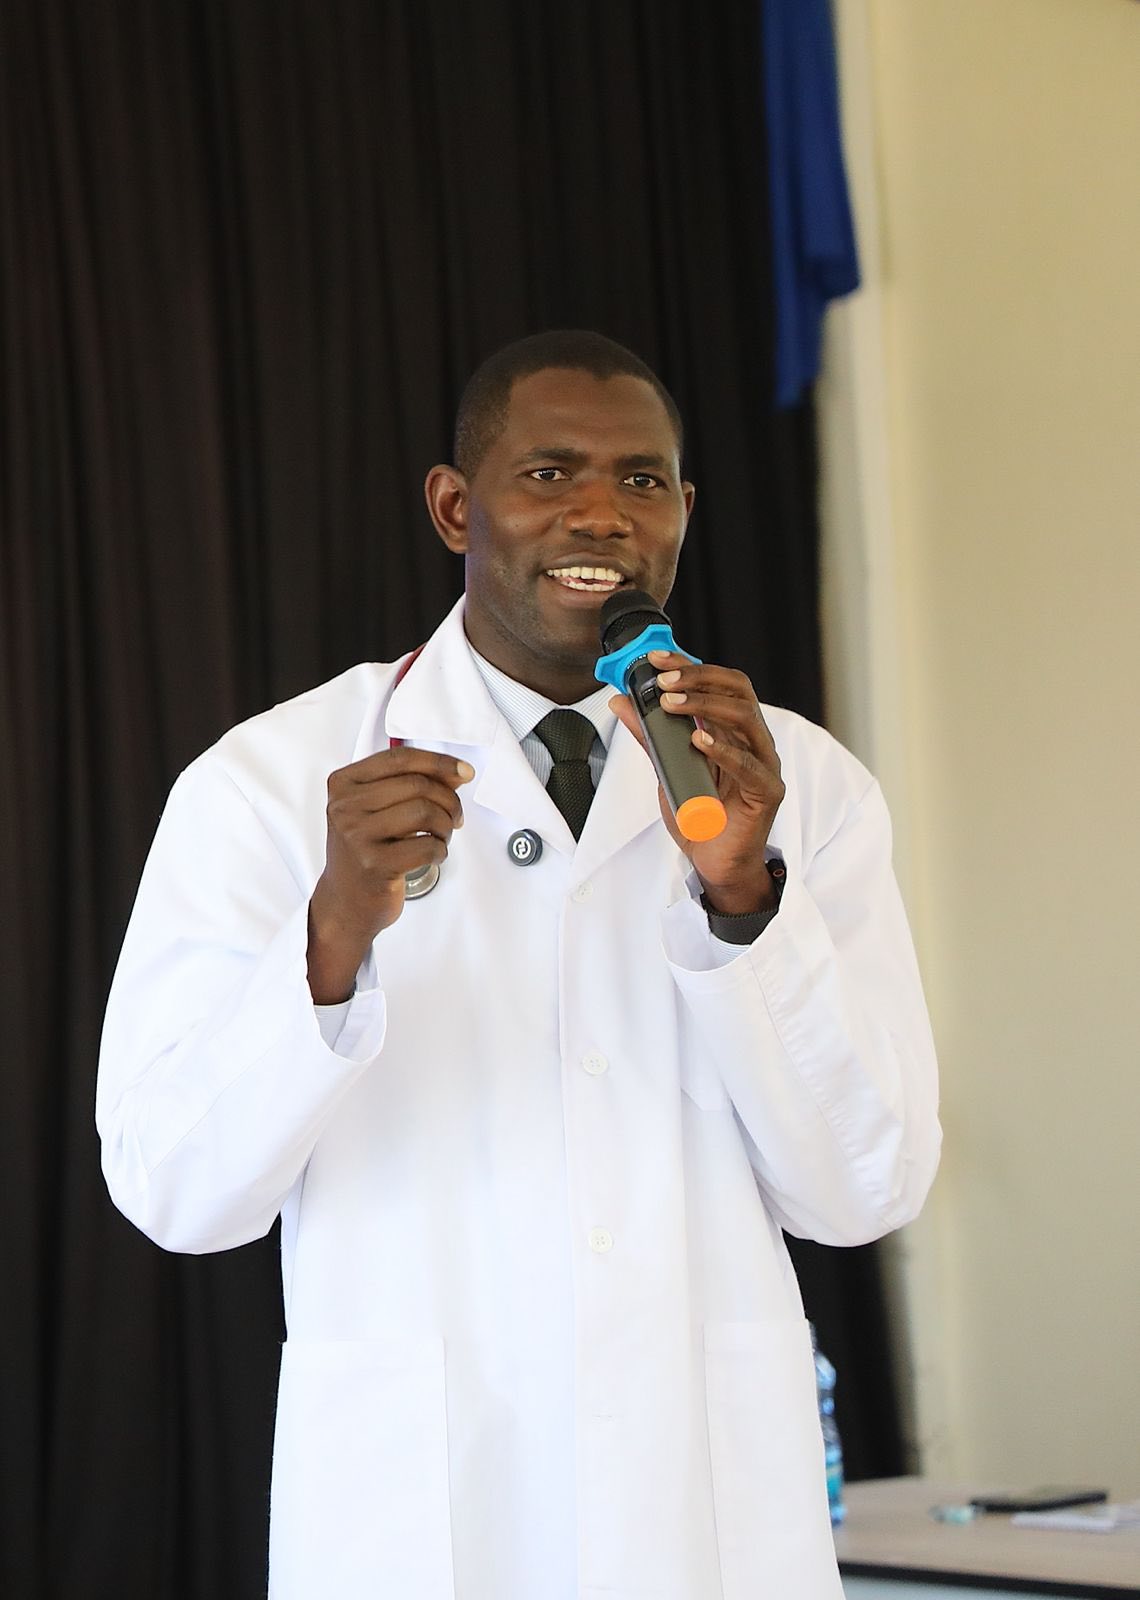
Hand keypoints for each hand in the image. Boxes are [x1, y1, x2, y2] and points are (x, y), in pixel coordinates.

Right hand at [307, 748, 474, 1002]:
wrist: (346, 903)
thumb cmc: (367, 852)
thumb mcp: (380, 811)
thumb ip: (414, 785)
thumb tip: (457, 772)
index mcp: (344, 784)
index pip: (399, 758)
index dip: (438, 762)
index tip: (465, 771)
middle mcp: (345, 806)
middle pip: (417, 785)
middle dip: (449, 800)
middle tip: (455, 818)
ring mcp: (356, 836)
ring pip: (425, 812)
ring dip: (445, 826)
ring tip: (441, 837)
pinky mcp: (374, 864)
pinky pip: (427, 846)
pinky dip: (440, 850)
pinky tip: (432, 856)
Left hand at [610, 649, 783, 914]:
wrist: (714, 864)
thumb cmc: (698, 815)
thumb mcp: (666, 769)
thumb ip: (650, 736)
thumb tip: (621, 700)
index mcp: (734, 730)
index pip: (720, 683)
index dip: (691, 665)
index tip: (655, 659)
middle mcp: (754, 741)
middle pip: (738, 690)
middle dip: (698, 678)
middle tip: (661, 681)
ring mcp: (765, 765)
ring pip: (745, 718)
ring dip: (705, 705)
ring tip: (671, 703)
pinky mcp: (767, 792)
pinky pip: (749, 765)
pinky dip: (723, 748)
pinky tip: (698, 740)